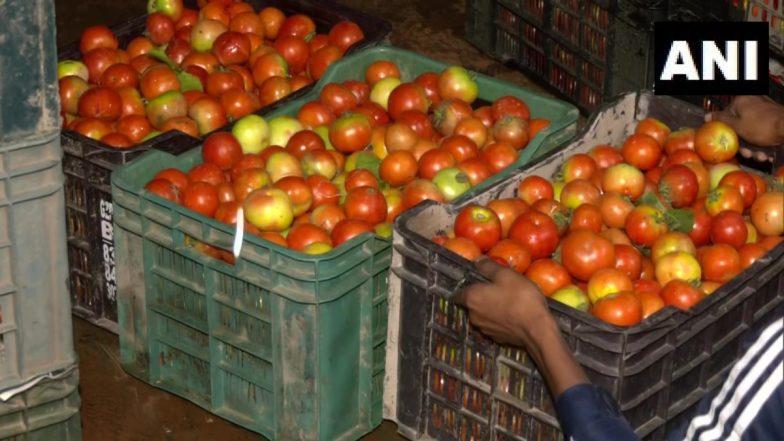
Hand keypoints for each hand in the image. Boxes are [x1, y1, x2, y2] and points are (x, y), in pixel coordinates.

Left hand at [454, 257, 589, 396]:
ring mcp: (484, 329)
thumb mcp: (506, 275)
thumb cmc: (520, 298)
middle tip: (497, 289)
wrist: (537, 329)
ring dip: (490, 309)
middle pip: (471, 304)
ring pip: (482, 315)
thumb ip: (489, 267)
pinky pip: (494, 325)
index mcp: (471, 298)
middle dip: (481, 297)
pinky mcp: (497, 338)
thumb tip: (477, 261)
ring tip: (507, 301)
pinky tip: (512, 314)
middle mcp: (473, 316)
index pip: (458, 293)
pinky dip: (499, 320)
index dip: (467, 286)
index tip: (478, 281)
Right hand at [706, 96, 783, 160]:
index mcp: (741, 101)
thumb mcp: (737, 125)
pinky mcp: (772, 119)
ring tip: (759, 156)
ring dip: (753, 147)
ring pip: (751, 131)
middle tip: (746, 153)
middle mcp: (752, 103)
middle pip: (739, 126)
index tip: (725, 142)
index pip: (725, 115)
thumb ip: (721, 120)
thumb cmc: (762, 126)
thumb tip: (707, 116)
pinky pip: (762, 131)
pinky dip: (762, 143)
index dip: (725, 131)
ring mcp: (763, 110)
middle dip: (742, 143)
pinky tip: (766, 153)